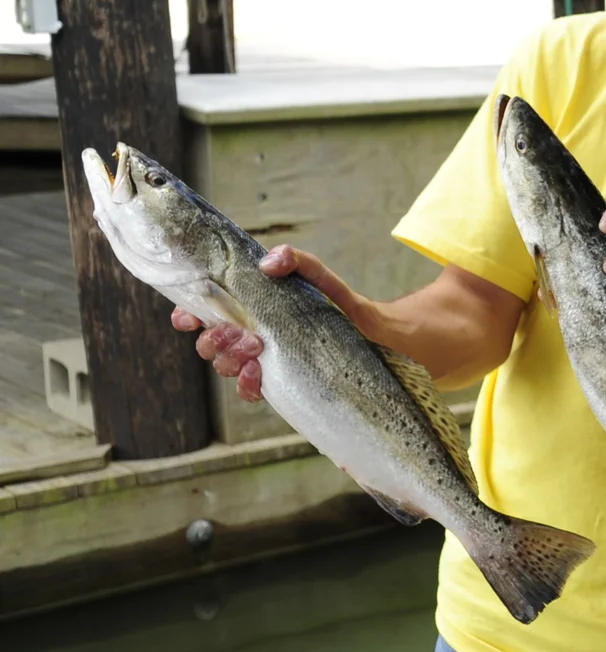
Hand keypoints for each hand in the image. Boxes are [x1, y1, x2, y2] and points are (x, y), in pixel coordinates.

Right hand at [171, 244, 361, 402]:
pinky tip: (259, 372)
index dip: (187, 314)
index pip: (203, 311)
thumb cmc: (337, 303)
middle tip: (241, 332)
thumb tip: (268, 263)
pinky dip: (247, 384)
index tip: (187, 317)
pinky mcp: (278, 381)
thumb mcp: (318, 276)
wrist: (371, 335)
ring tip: (257, 346)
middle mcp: (248, 334)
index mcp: (247, 307)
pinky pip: (248, 391)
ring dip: (231, 358)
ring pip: (224, 365)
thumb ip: (297, 261)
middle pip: (208, 342)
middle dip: (214, 338)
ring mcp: (261, 359)